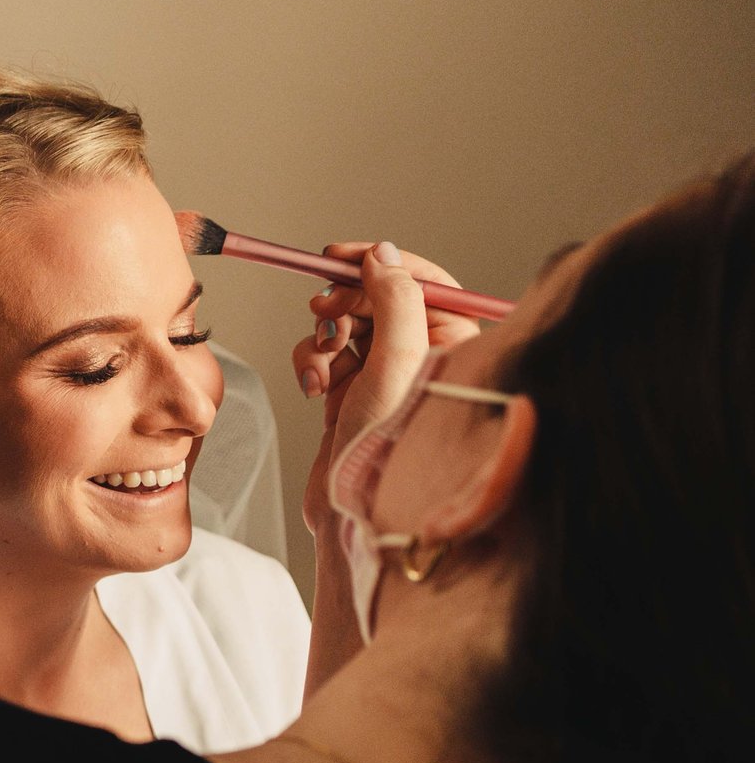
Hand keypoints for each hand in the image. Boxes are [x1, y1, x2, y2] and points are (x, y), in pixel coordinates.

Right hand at [291, 241, 482, 539]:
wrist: (354, 506)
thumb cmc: (388, 447)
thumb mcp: (398, 361)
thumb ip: (395, 299)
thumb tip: (383, 255)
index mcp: (450, 341)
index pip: (421, 280)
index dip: (380, 263)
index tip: (340, 256)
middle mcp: (419, 353)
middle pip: (377, 297)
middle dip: (344, 303)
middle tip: (325, 310)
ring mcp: (383, 371)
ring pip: (345, 323)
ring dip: (323, 337)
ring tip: (324, 363)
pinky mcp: (350, 389)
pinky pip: (325, 353)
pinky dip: (312, 362)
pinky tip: (314, 385)